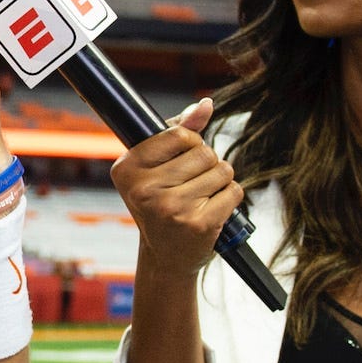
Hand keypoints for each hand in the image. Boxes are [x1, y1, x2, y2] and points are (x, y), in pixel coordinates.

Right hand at [109, 98, 244, 276]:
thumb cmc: (161, 204)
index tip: (180, 161)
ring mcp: (171, 208)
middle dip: (207, 164)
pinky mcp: (198, 224)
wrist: (166, 256)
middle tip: (190, 186)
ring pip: (222, 170)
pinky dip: (229, 198)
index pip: (179, 134)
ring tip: (201, 197)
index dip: (190, 143)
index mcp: (127, 169)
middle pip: (204, 152)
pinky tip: (211, 210)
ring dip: (219, 181)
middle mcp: (145, 189)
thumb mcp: (158, 166)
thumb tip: (205, 105)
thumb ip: (179, 131)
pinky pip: (233, 191)